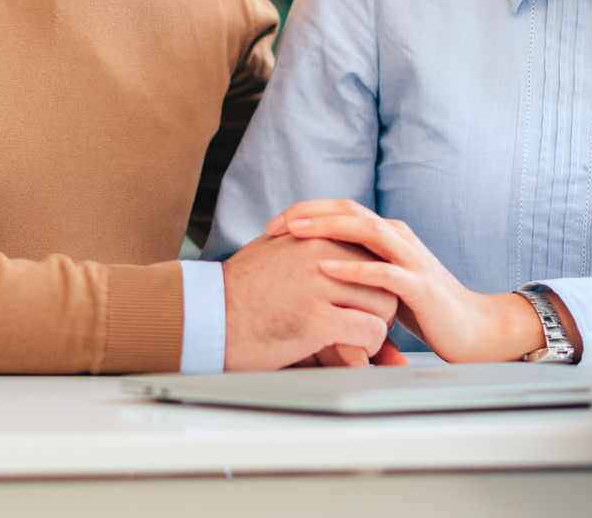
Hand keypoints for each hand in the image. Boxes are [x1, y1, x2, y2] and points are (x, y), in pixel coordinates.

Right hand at [220, 232, 400, 370]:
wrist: (208, 317)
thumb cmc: (240, 291)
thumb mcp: (277, 255)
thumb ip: (309, 253)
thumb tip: (336, 264)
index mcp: (314, 237)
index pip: (369, 255)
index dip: (373, 282)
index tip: (364, 302)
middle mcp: (321, 256)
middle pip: (382, 281)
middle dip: (381, 307)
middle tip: (366, 325)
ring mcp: (320, 287)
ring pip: (382, 307)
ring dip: (376, 329)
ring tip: (360, 342)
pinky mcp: (317, 320)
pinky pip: (368, 332)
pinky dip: (367, 347)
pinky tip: (352, 353)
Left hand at [267, 199, 555, 362]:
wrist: (474, 331)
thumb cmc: (425, 310)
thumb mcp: (383, 284)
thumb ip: (358, 269)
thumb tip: (312, 266)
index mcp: (388, 235)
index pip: (341, 209)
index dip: (305, 211)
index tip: (271, 225)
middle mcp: (398, 238)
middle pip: (348, 210)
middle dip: (308, 213)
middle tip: (273, 224)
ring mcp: (411, 259)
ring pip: (366, 230)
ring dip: (326, 228)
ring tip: (294, 231)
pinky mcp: (421, 286)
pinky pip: (385, 272)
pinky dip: (354, 269)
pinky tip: (326, 269)